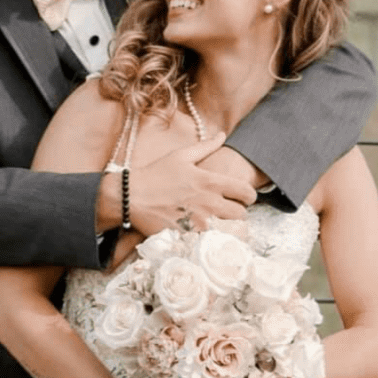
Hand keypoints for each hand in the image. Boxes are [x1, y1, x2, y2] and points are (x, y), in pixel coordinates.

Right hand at [129, 132, 256, 236]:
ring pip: (229, 232)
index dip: (248, 196)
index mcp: (210, 181)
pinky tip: (203, 236)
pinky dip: (210, 241)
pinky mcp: (188, 237)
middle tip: (228, 214)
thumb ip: (205, 146)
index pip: (247, 192)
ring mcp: (199, 222)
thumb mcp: (180, 156)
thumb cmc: (155, 174)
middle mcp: (209, 202)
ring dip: (225, 229)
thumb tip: (222, 134)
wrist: (129, 197)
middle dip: (238, 215)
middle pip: (242, 216)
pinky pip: (210, 243)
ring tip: (217, 226)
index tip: (241, 198)